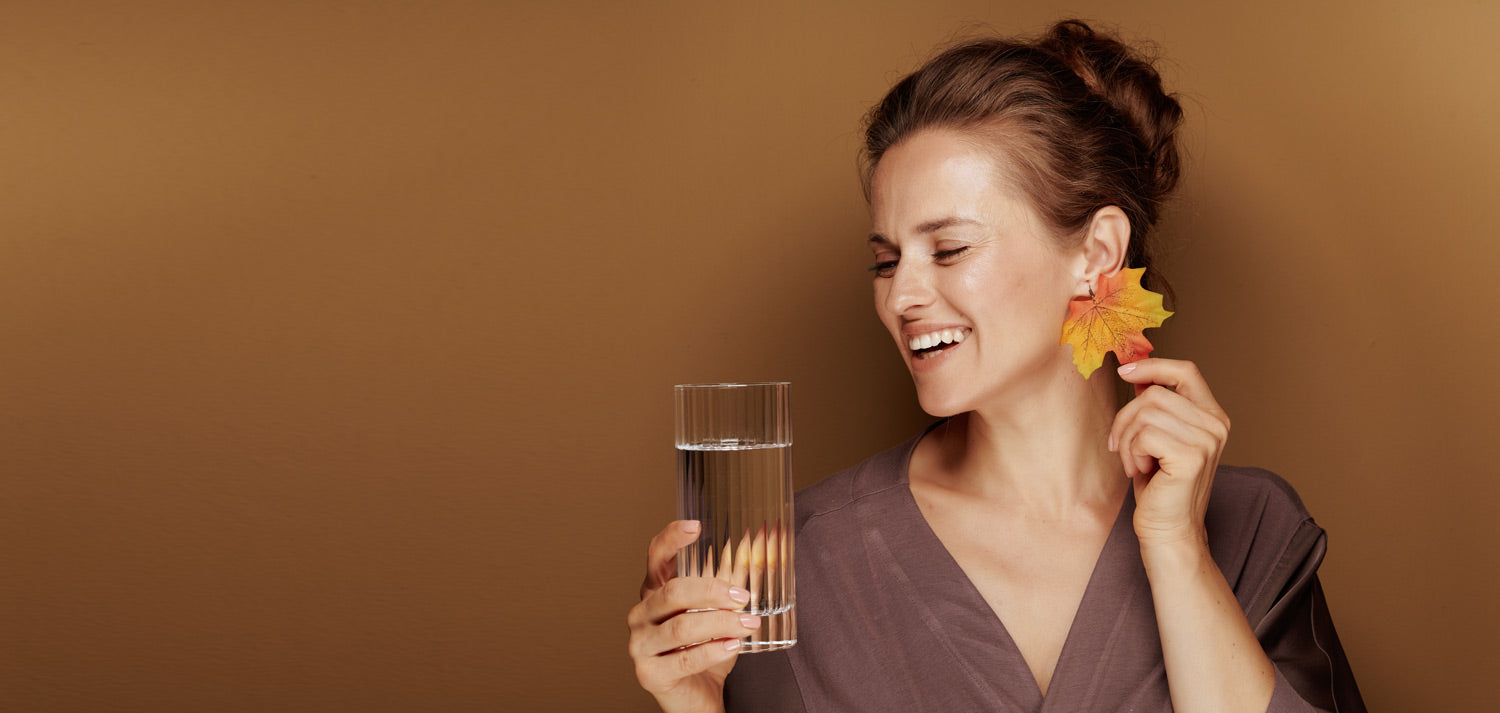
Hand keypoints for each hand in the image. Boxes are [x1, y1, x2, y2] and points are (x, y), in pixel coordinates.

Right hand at [627, 520, 758, 712]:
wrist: (696, 697)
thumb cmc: (705, 650)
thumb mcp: (717, 613)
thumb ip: (730, 586)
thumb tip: (757, 552)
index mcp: (653, 592)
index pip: (655, 557)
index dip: (671, 538)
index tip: (695, 526)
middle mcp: (640, 614)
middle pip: (673, 591)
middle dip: (712, 591)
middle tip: (743, 596)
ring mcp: (640, 645)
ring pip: (681, 626)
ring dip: (721, 623)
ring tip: (748, 624)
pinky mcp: (650, 673)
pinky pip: (686, 658)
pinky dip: (714, 650)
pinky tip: (734, 645)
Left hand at [1109, 359, 1230, 547]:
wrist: (1169, 530)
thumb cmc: (1160, 486)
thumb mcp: (1157, 438)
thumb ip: (1155, 407)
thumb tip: (1137, 373)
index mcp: (1211, 416)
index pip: (1186, 371)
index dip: (1153, 365)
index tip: (1125, 370)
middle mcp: (1215, 425)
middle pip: (1155, 393)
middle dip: (1126, 418)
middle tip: (1120, 446)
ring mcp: (1206, 440)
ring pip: (1145, 413)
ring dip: (1127, 439)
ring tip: (1134, 463)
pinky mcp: (1191, 457)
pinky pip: (1143, 435)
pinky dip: (1131, 452)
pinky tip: (1140, 471)